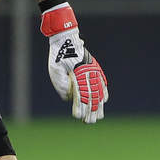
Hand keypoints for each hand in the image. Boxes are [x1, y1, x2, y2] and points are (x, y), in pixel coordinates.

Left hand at [41, 3, 107, 122]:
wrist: (66, 38)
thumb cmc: (58, 55)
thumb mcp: (55, 70)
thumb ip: (61, 85)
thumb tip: (69, 97)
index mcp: (78, 74)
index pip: (81, 95)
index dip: (80, 107)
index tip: (78, 116)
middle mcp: (88, 74)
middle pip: (92, 96)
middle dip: (91, 111)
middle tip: (89, 122)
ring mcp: (93, 71)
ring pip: (99, 91)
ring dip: (99, 105)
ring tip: (99, 116)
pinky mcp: (94, 68)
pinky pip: (102, 82)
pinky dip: (104, 92)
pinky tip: (105, 100)